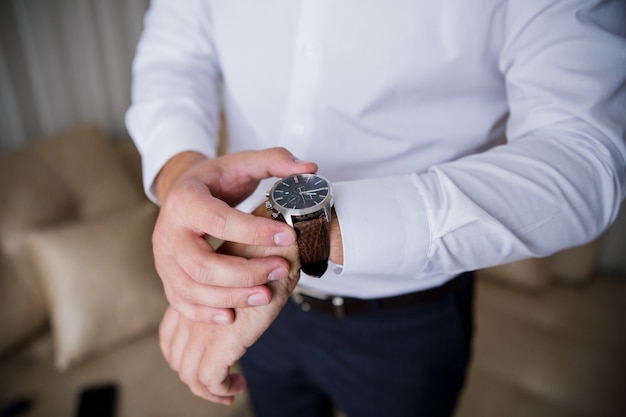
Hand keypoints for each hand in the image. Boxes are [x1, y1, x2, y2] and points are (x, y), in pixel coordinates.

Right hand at [153, 147, 315, 323]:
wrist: (182, 190)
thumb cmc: (216, 180)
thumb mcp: (243, 163)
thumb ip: (276, 161)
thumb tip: (310, 167)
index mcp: (185, 199)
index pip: (218, 220)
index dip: (254, 231)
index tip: (288, 235)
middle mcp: (168, 231)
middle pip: (201, 264)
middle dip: (245, 273)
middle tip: (281, 269)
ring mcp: (164, 257)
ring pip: (191, 288)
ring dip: (231, 297)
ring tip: (265, 295)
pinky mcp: (167, 276)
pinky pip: (180, 301)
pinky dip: (204, 312)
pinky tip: (232, 315)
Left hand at [159, 238, 300, 403]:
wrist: (275, 251)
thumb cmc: (263, 255)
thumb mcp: (238, 272)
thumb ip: (228, 291)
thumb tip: (240, 305)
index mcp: (191, 296)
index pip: (171, 332)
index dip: (182, 351)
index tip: (206, 360)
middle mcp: (191, 314)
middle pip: (176, 355)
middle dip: (192, 374)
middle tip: (218, 382)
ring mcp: (202, 330)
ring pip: (190, 373)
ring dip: (208, 389)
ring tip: (230, 391)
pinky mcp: (219, 343)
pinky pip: (210, 379)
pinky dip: (222, 389)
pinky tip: (239, 386)